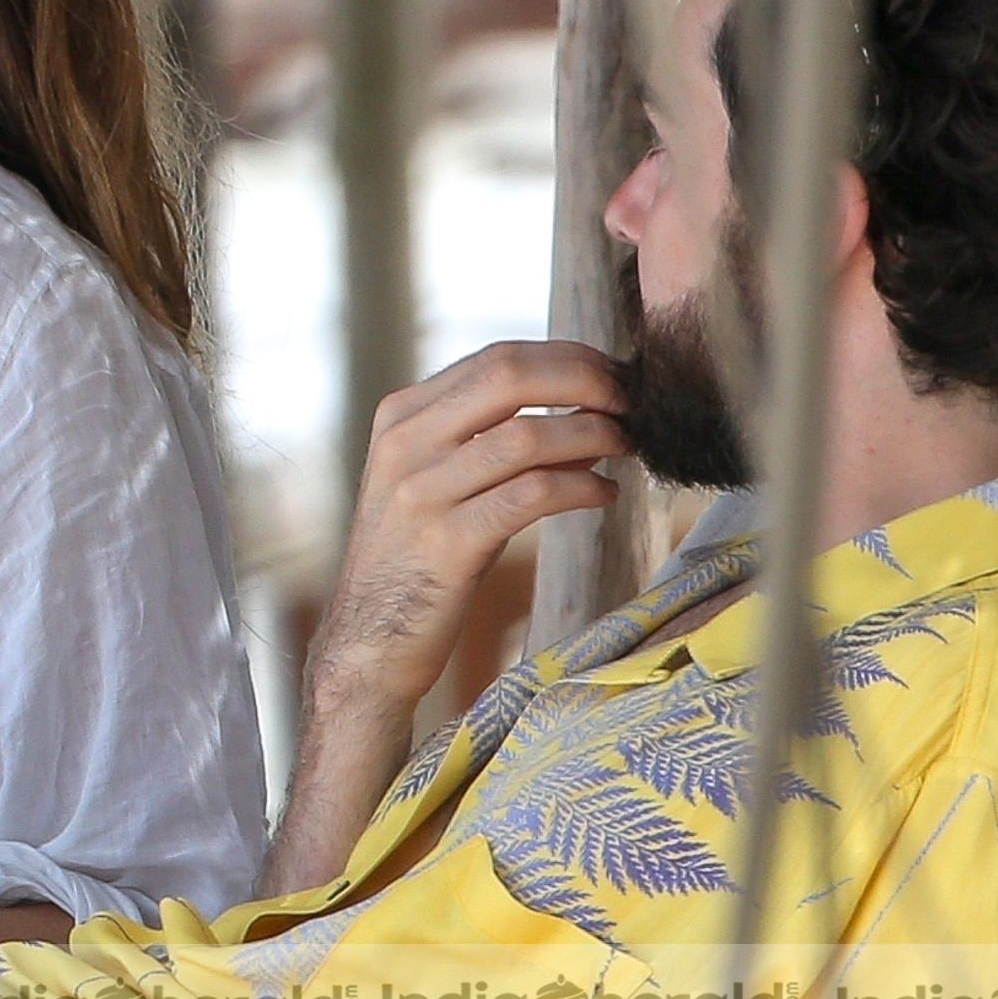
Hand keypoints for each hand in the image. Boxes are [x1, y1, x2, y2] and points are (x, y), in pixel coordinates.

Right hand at [314, 342, 630, 713]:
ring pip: (527, 437)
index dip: (567, 358)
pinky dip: (581, 487)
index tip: (613, 373)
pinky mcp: (448, 545)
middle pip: (509, 377)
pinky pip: (532, 496)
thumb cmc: (418, 559)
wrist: (367, 640)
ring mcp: (422, 493)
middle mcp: (405, 443)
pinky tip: (604, 493)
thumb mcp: (439, 483)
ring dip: (592, 434)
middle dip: (584, 379)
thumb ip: (494, 440)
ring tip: (625, 445)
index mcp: (401, 415)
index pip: (496, 358)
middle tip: (630, 399)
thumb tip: (589, 410)